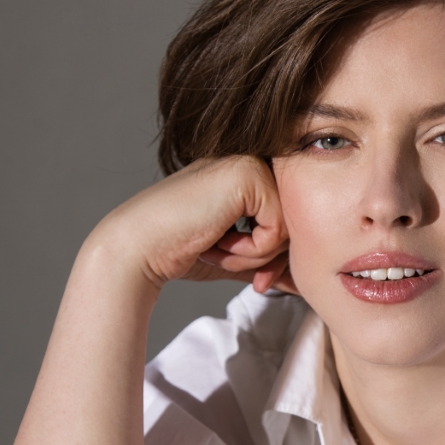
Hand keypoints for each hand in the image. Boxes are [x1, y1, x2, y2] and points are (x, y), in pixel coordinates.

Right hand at [91, 156, 295, 294]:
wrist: (141, 248)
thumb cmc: (180, 250)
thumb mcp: (236, 256)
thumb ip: (269, 262)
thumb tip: (303, 281)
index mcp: (250, 176)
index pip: (291, 222)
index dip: (276, 259)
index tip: (257, 281)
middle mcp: (253, 162)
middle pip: (295, 224)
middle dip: (269, 260)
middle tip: (229, 262)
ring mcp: (251, 163)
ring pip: (289, 227)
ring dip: (255, 255)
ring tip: (218, 248)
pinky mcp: (249, 175)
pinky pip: (277, 228)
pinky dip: (251, 249)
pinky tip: (218, 241)